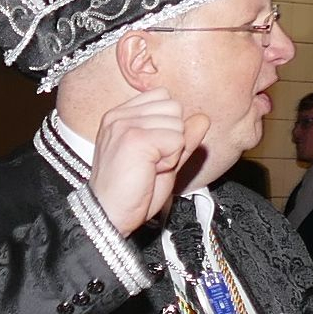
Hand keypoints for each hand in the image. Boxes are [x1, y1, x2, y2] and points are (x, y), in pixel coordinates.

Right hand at [86, 86, 208, 237]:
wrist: (109, 215)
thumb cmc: (130, 192)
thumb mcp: (162, 160)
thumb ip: (182, 138)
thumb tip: (203, 118)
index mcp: (120, 116)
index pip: (164, 98)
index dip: (167, 127)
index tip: (149, 151)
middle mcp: (120, 115)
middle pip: (174, 107)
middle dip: (172, 137)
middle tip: (150, 162)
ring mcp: (126, 125)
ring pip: (178, 124)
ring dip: (171, 151)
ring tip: (149, 167)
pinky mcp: (136, 138)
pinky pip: (177, 139)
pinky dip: (171, 160)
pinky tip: (150, 171)